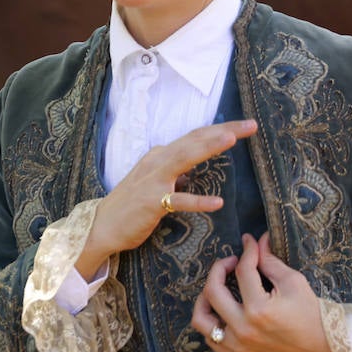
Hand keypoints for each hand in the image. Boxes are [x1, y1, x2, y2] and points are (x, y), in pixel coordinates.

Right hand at [74, 119, 257, 277]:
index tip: (245, 125)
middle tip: (250, 125)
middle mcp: (158, 161)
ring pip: (185, 158)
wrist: (100, 226)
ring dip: (208, 147)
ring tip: (232, 139)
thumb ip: (175, 173)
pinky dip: (198, 201)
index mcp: (161, 155)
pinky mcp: (152, 203)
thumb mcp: (155, 181)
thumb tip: (193, 170)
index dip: (220, 128)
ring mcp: (154, 180)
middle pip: (195, 140)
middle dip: (223, 130)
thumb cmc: (131, 204)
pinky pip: (179, 201)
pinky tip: (217, 203)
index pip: (195, 137)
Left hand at [192, 232, 337, 351]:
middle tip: (231, 262)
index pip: (243, 271)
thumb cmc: (310, 313)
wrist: (321, 349)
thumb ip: (270, 261)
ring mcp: (238, 348)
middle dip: (219, 268)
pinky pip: (210, 339)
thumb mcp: (293, 281)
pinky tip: (222, 310)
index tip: (249, 242)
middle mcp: (243, 330)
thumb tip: (257, 241)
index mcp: (259, 310)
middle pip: (212, 292)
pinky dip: (211, 322)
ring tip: (217, 287)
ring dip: (204, 298)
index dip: (247, 251)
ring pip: (201, 319)